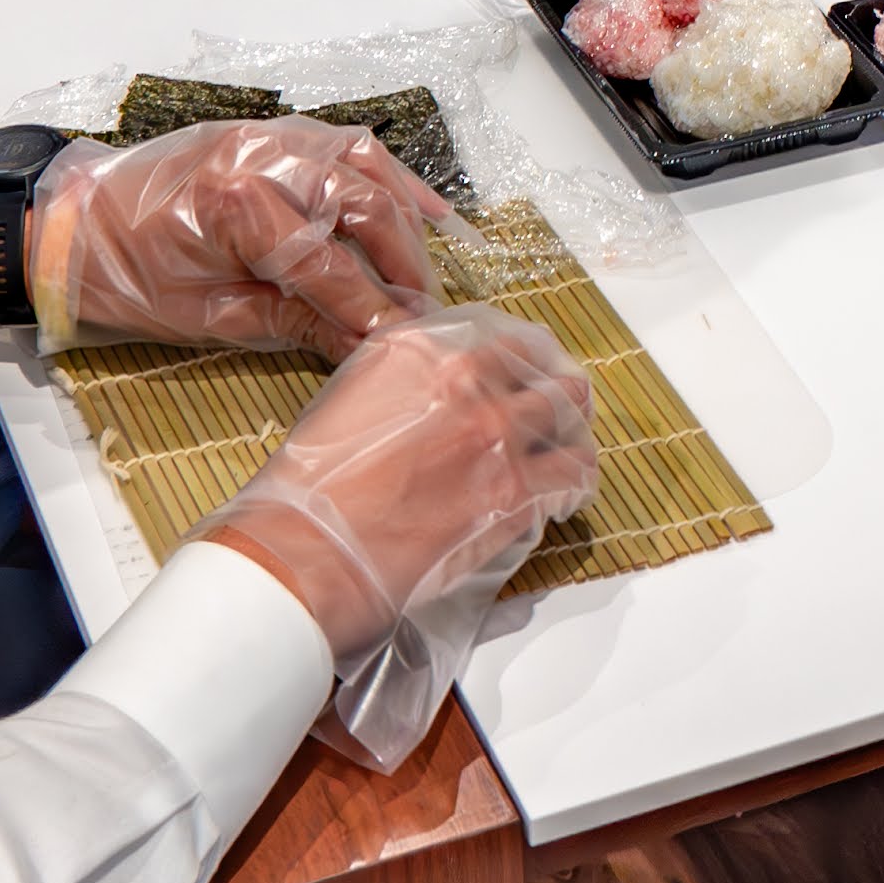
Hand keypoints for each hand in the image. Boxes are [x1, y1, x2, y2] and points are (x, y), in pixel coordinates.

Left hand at [20, 114, 443, 357]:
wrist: (64, 228)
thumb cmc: (123, 278)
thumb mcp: (208, 318)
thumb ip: (294, 324)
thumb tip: (362, 345)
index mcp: (237, 203)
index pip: (328, 263)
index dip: (370, 308)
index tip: (402, 342)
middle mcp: (261, 155)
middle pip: (361, 206)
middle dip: (399, 263)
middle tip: (421, 313)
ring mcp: (266, 136)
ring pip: (363, 165)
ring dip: (401, 217)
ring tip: (425, 270)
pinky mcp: (264, 134)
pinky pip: (342, 145)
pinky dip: (385, 175)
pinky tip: (420, 208)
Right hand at [199, 304, 599, 769]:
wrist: (309, 550)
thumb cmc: (309, 491)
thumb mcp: (346, 404)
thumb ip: (400, 387)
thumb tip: (431, 400)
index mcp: (417, 348)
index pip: (493, 332)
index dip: (512, 356)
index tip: (517, 370)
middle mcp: (464, 377)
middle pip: (538, 362)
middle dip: (548, 384)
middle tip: (554, 404)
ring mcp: (496, 430)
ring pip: (568, 411)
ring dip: (570, 428)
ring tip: (569, 446)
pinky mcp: (516, 489)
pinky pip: (573, 474)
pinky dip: (574, 483)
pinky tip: (565, 496)